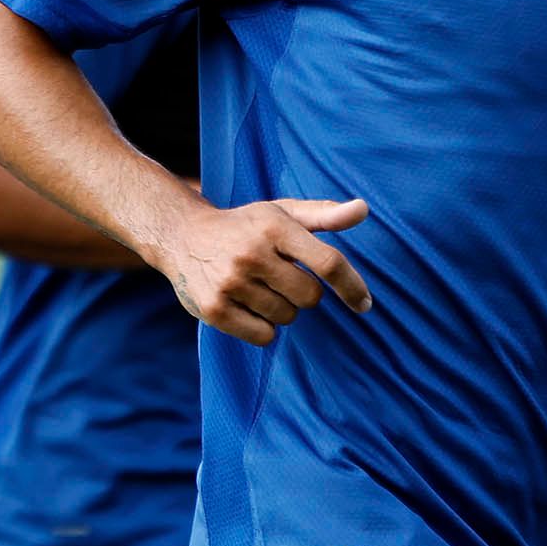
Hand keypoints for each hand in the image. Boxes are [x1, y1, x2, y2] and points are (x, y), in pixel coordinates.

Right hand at [149, 197, 372, 346]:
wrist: (182, 235)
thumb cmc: (245, 226)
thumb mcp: (282, 213)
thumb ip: (325, 215)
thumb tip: (364, 209)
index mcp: (275, 226)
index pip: (328, 262)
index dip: (351, 286)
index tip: (364, 304)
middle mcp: (252, 253)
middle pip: (310, 297)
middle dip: (303, 293)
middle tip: (279, 277)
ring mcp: (230, 283)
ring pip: (286, 317)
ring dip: (281, 309)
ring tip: (258, 288)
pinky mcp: (214, 309)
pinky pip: (263, 336)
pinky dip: (262, 327)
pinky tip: (246, 305)